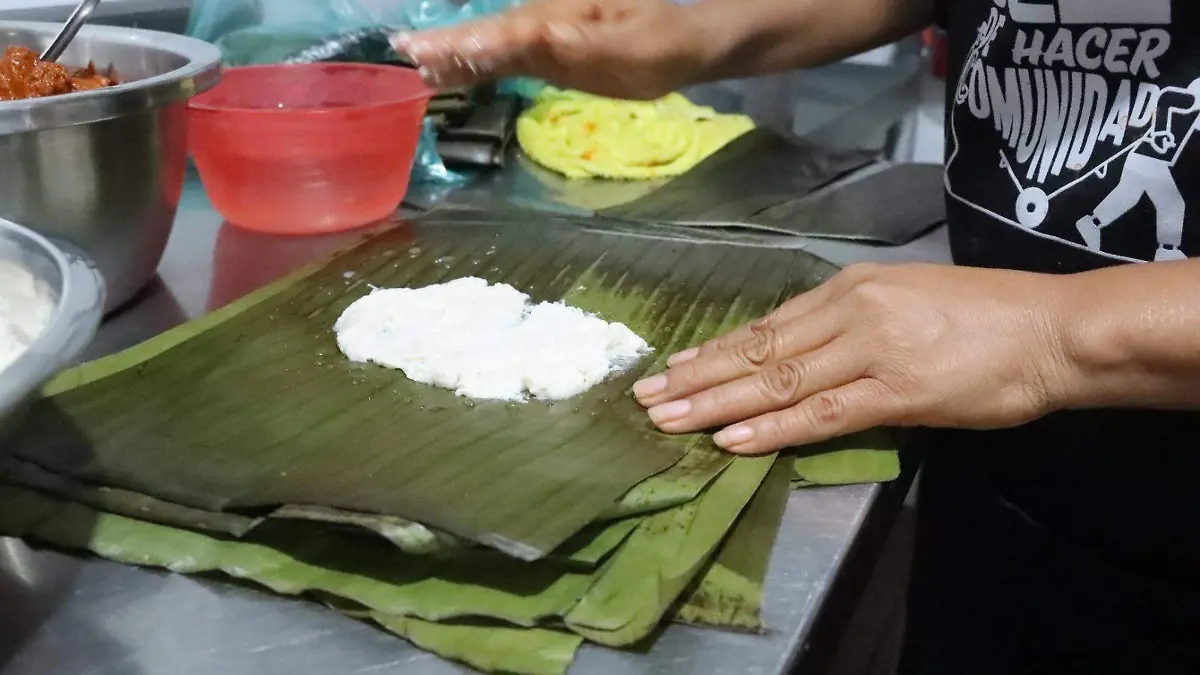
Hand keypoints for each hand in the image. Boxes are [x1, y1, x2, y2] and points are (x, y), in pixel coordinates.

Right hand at [393, 0, 718, 98]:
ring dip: (452, 50)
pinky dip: (475, 59)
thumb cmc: (657, 48)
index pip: (496, 34)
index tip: (416, 53)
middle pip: (484, 33)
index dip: (458, 45)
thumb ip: (571, 48)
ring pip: (489, 40)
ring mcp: (542, 29)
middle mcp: (540, 17)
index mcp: (554, 18)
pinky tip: (452, 69)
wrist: (685, 40)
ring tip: (412, 61)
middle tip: (400, 53)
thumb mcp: (622, 52)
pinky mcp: (547, 45)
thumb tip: (524, 38)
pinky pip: (503, 51)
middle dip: (443, 44)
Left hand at [632, 263, 1076, 454]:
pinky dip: (773, 426)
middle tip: (644, 397)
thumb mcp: (905, 304)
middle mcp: (849, 311)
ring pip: (777, 379)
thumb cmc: (987, 317)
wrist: (1052, 329)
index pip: (766, 326)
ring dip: (716, 403)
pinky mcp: (897, 390)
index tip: (672, 367)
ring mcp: (870, 349)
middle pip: (757, 350)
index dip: (715, 351)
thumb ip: (850, 329)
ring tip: (667, 419)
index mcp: (849, 288)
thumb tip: (802, 360)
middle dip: (696, 377)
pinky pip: (822, 412)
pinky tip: (733, 439)